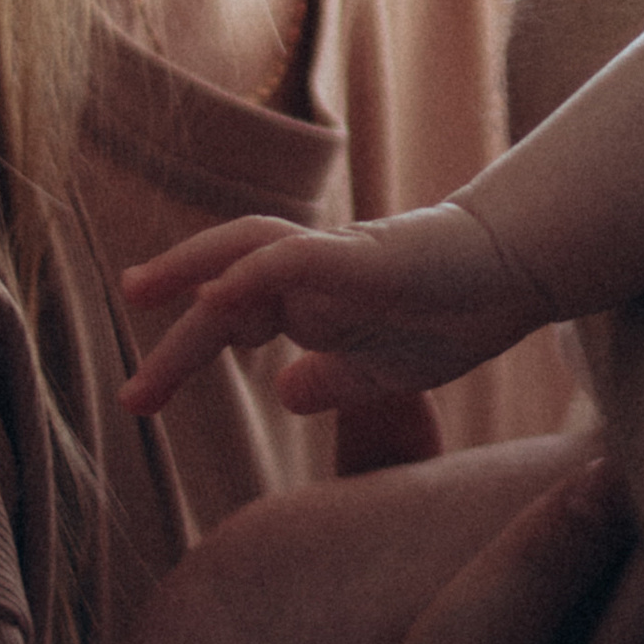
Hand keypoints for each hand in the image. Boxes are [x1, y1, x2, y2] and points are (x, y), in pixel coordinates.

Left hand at [120, 202, 550, 420]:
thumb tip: (285, 392)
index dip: (188, 348)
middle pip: (222, 285)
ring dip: (187, 270)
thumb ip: (334, 379)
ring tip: (139, 295)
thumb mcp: (384, 371)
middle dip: (170, 327)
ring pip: (244, 251)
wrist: (514, 274)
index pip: (234, 317)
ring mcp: (334, 259)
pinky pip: (293, 257)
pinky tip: (213, 297)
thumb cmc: (454, 314)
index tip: (145, 391)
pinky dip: (248, 275)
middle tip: (128, 392)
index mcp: (313, 303)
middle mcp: (311, 274)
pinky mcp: (362, 255)